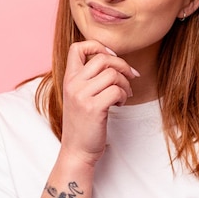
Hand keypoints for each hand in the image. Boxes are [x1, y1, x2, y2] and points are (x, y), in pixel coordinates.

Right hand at [60, 40, 138, 166]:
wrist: (77, 151)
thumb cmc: (83, 124)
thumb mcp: (79, 96)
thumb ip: (88, 78)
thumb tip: (114, 61)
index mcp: (68, 79)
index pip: (77, 48)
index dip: (97, 46)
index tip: (111, 57)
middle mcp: (72, 84)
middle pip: (102, 58)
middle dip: (122, 66)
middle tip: (130, 77)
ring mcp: (81, 96)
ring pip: (113, 74)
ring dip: (125, 84)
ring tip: (123, 96)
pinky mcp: (93, 108)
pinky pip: (117, 91)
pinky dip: (124, 97)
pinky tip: (119, 105)